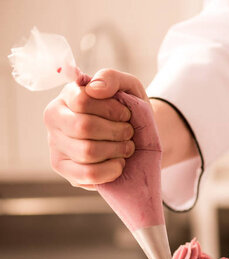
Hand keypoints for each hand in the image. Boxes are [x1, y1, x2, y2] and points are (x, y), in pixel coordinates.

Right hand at [44, 69, 147, 188]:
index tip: (126, 114)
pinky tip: (119, 163)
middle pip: (84, 127)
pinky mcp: (65, 171)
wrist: (137, 138)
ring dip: (117, 150)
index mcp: (67, 96)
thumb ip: (111, 78)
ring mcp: (56, 147)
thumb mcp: (128, 87)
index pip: (82, 100)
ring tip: (126, 147)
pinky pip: (88, 175)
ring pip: (87, 152)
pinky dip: (111, 170)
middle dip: (117, 131)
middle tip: (129, 133)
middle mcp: (55, 120)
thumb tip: (94, 88)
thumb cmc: (128, 111)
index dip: (112, 109)